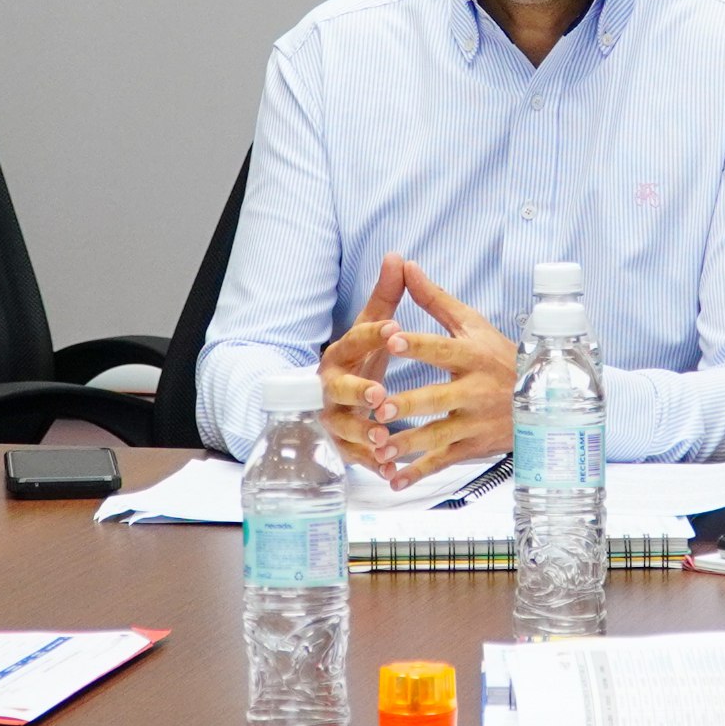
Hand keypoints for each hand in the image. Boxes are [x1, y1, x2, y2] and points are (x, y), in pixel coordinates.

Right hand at [319, 254, 405, 473]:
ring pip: (343, 427)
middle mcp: (329, 386)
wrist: (327, 400)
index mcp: (339, 354)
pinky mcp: (340, 445)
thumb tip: (397, 256)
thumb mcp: (369, 329)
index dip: (374, 335)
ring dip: (363, 433)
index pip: (353, 341)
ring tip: (384, 436)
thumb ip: (385, 297)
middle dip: (358, 391)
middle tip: (380, 394)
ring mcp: (332, 417)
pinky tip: (391, 470)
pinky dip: (372, 464)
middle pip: (338, 389)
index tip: (396, 330)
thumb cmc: (358, 361)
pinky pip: (355, 457)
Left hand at [377, 262, 516, 486]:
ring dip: (407, 443)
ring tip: (378, 447)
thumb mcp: (473, 325)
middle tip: (377, 405)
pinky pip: (444, 461)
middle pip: (436, 397)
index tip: (390, 337)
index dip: (416, 343)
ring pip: (437, 435)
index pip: (440, 348)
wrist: (549, 400)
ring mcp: (475, 422)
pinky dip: (419, 472)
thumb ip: (434, 299)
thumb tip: (405, 264)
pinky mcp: (474, 446)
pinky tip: (394, 479)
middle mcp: (474, 390)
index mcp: (471, 356)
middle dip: (406, 403)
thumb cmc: (501, 356)